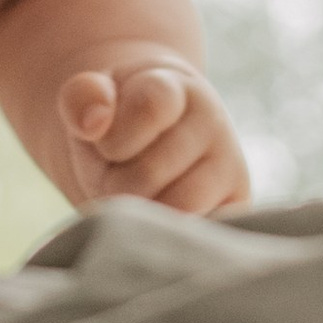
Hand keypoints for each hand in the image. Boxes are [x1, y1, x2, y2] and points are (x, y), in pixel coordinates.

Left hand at [56, 57, 249, 215]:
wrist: (156, 143)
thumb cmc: (116, 126)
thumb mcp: (92, 105)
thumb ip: (81, 98)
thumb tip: (94, 122)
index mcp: (175, 87)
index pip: (150, 105)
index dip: (113, 138)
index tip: (106, 144)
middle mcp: (213, 121)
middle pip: (147, 174)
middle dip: (117, 183)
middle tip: (121, 173)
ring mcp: (231, 166)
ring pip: (175, 210)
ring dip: (142, 212)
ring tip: (142, 193)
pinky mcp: (241, 206)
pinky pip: (200, 235)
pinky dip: (171, 234)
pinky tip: (164, 216)